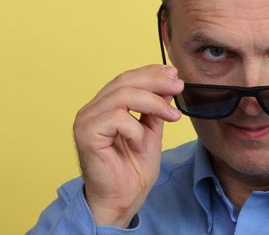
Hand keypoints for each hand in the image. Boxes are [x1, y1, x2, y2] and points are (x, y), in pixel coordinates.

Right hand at [73, 64, 183, 226]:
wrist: (123, 199)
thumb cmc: (133, 169)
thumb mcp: (152, 130)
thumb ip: (156, 108)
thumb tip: (169, 84)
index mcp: (105, 106)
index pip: (127, 78)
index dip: (151, 72)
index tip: (174, 73)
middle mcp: (92, 109)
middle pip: (124, 81)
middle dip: (156, 81)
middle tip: (178, 86)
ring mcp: (86, 120)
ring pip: (123, 96)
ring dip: (153, 103)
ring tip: (172, 116)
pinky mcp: (86, 134)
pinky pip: (117, 118)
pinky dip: (135, 129)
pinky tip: (140, 143)